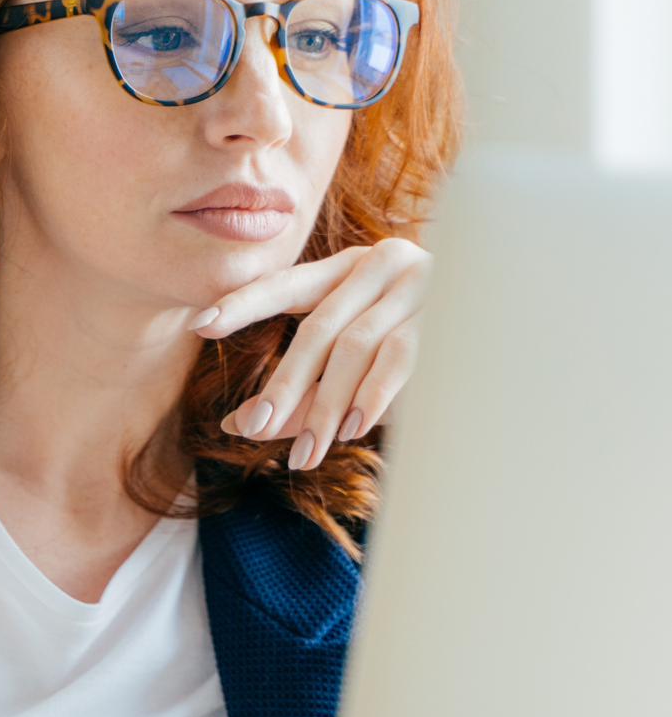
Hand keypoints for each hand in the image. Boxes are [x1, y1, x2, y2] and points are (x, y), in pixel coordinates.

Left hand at [190, 237, 430, 470]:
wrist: (517, 317)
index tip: (198, 325)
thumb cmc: (422, 346)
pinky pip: (402, 356)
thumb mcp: (355, 359)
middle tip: (255, 429)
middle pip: (317, 329)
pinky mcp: (453, 315)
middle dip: (285, 385)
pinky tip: (354, 428)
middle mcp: (381, 265)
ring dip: (327, 404)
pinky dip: (374, 393)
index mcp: (349, 267)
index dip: (241, 304)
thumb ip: (303, 385)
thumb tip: (238, 426)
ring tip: (305, 451)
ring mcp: (420, 286)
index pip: (285, 284)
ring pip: (355, 348)